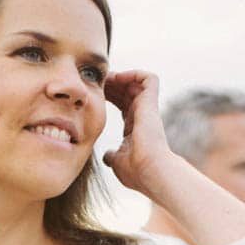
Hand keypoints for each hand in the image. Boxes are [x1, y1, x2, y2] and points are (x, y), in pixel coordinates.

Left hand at [103, 71, 171, 192]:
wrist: (149, 171)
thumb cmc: (135, 171)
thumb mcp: (117, 162)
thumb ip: (112, 156)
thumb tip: (106, 156)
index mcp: (133, 127)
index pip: (121, 104)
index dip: (108, 96)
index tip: (92, 93)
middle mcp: (141, 116)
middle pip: (126, 91)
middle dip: (111, 83)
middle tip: (94, 80)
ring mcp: (147, 109)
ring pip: (135, 82)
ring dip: (119, 76)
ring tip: (104, 76)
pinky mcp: (151, 103)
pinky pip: (149, 79)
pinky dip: (134, 74)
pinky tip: (118, 77)